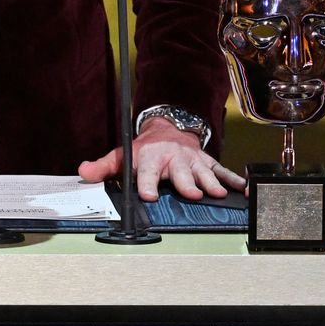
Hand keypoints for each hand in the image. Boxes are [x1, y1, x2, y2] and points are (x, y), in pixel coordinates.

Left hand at [79, 121, 243, 201]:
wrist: (168, 130)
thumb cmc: (144, 149)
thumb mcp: (122, 156)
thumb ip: (103, 167)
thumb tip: (83, 172)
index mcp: (151, 159)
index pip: (147, 173)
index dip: (147, 185)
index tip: (149, 196)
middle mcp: (173, 159)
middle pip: (180, 173)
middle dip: (186, 183)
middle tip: (192, 194)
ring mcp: (193, 161)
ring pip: (203, 172)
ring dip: (212, 182)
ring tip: (218, 193)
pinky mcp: (207, 162)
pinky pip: (221, 170)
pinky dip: (232, 179)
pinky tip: (241, 188)